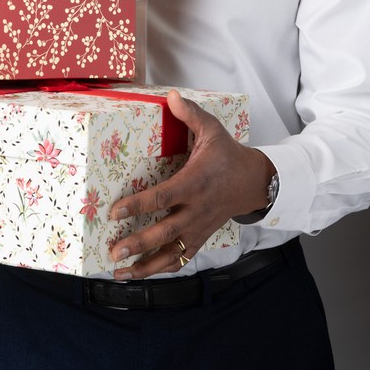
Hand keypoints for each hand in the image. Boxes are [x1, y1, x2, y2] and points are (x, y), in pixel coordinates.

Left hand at [108, 89, 274, 278]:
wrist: (255, 182)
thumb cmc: (228, 155)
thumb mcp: (213, 130)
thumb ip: (191, 115)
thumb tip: (171, 95)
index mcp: (194, 183)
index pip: (163, 197)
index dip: (139, 205)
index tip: (115, 211)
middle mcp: (195, 210)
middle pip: (164, 232)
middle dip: (138, 243)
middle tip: (113, 251)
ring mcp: (198, 228)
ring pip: (171, 253)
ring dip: (145, 266)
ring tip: (119, 273)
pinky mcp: (201, 238)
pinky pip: (181, 259)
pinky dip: (161, 269)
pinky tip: (139, 274)